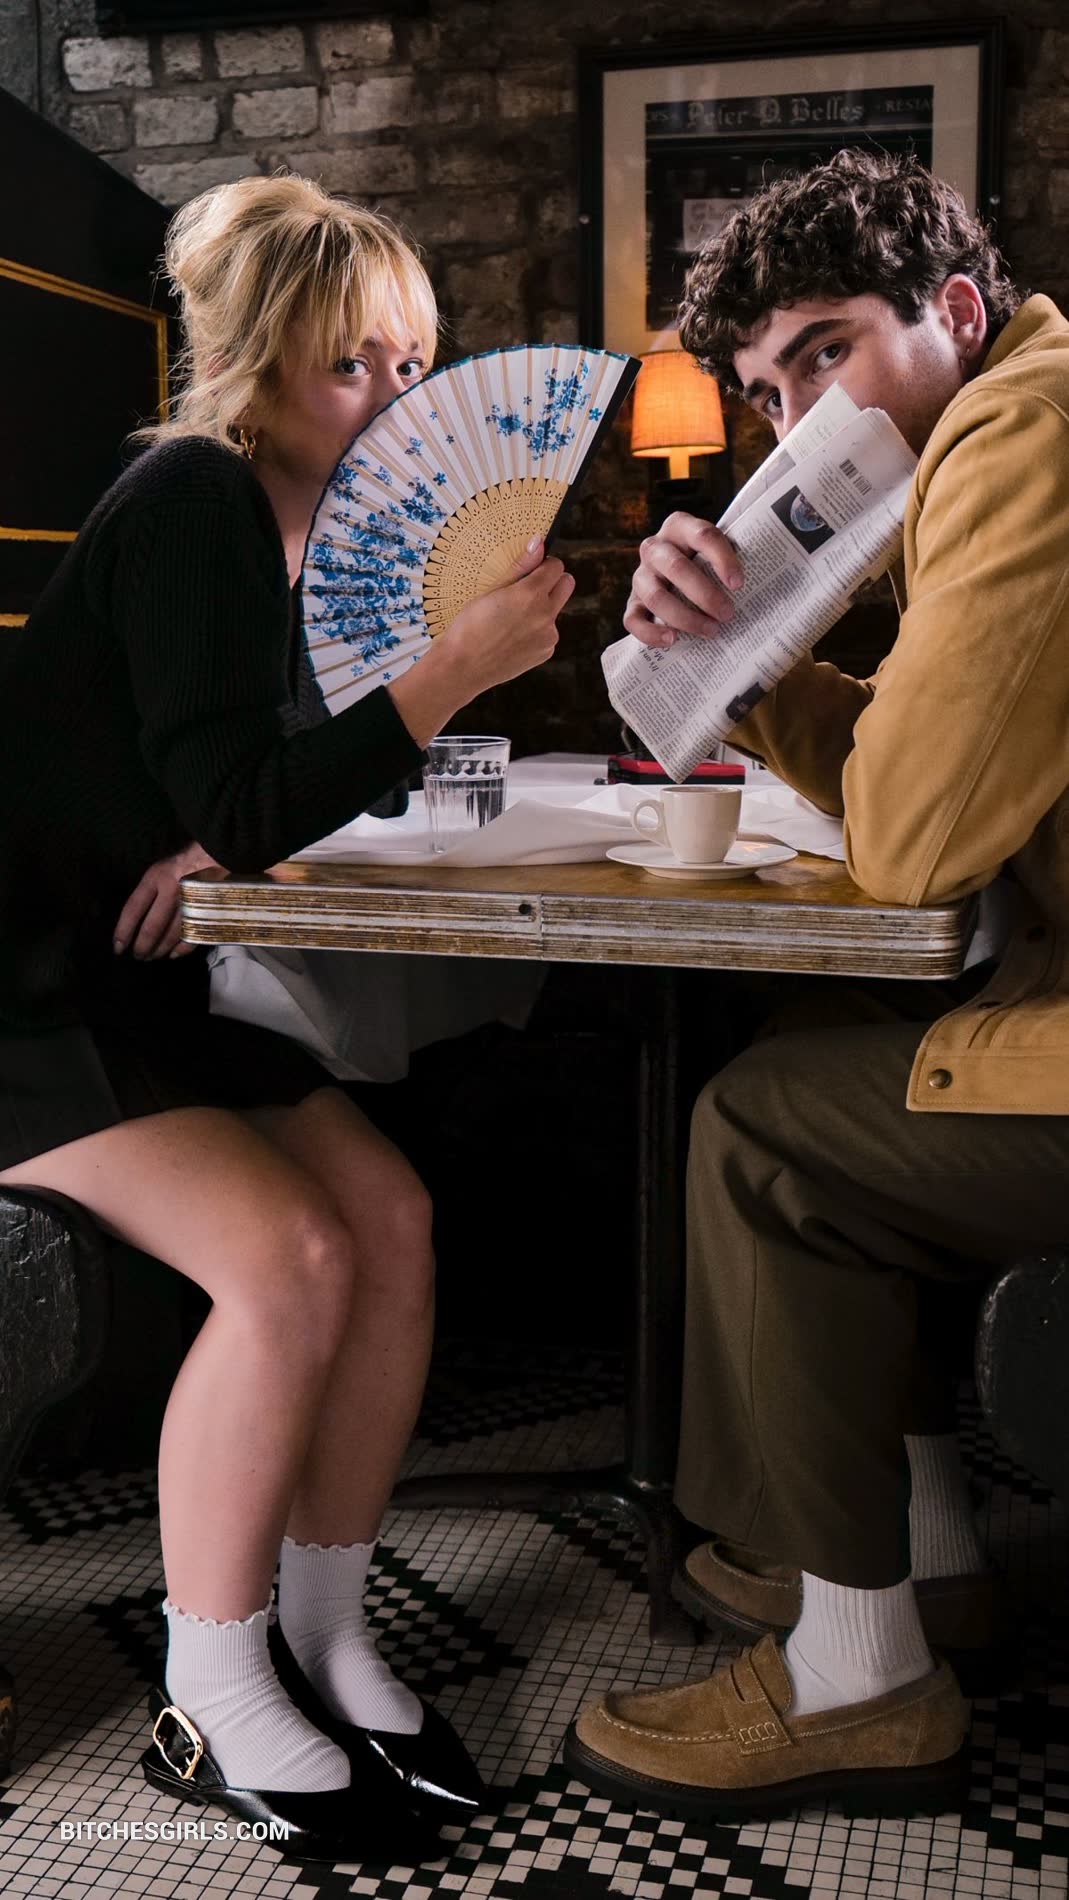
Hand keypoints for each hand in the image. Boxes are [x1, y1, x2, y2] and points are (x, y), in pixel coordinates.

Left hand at [113, 841, 221, 960]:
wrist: (218, 855)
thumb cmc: (183, 863)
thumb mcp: (160, 869)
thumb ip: (148, 891)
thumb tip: (134, 921)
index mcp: (156, 879)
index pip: (133, 910)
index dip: (123, 931)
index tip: (118, 948)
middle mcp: (172, 892)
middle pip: (152, 928)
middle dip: (142, 947)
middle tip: (137, 956)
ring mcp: (190, 904)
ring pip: (171, 936)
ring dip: (159, 950)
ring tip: (152, 957)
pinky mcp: (206, 913)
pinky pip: (192, 937)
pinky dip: (181, 950)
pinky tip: (172, 955)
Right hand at [436, 536, 574, 695]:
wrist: (462, 667)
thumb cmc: (469, 626)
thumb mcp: (491, 590)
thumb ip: (521, 566)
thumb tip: (539, 543)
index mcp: (531, 594)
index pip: (556, 566)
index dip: (543, 565)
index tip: (530, 570)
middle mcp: (546, 614)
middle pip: (567, 585)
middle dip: (553, 581)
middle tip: (529, 589)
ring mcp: (549, 635)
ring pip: (555, 611)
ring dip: (542, 609)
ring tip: (511, 620)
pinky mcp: (546, 652)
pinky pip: (548, 632)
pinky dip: (535, 631)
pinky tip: (512, 637)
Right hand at [624, 512, 744, 649]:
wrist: (676, 575)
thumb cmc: (707, 563)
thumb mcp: (717, 551)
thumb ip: (734, 558)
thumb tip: (770, 585)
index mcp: (679, 526)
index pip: (703, 535)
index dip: (722, 559)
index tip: (739, 584)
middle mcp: (655, 548)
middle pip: (676, 567)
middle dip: (705, 594)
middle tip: (728, 614)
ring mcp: (640, 576)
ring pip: (656, 596)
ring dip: (686, 617)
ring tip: (712, 631)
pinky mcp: (632, 604)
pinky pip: (633, 620)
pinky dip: (652, 633)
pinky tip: (673, 641)